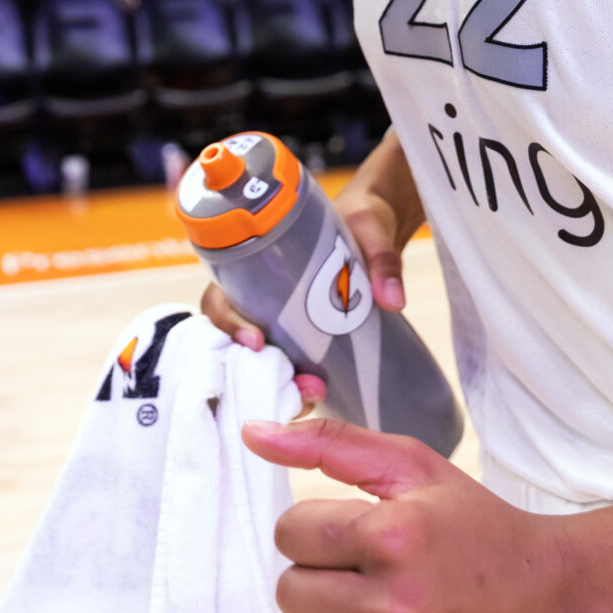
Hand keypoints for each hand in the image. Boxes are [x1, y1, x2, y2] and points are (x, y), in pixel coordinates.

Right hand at [200, 170, 411, 407]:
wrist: (377, 228)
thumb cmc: (361, 218)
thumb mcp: (371, 228)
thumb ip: (382, 260)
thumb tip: (392, 300)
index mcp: (256, 263)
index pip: (220, 297)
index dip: (228, 322)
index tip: (256, 340)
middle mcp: (258, 297)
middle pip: (234, 341)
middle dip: (258, 369)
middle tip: (301, 384)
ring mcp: (278, 321)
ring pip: (258, 361)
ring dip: (280, 383)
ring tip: (316, 393)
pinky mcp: (302, 337)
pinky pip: (284, 366)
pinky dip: (294, 384)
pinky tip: (317, 394)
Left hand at [245, 418, 612, 612]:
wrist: (546, 601)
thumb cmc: (477, 530)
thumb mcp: (414, 469)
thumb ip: (331, 445)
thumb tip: (256, 433)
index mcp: (396, 535)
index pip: (291, 532)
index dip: (315, 527)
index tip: (353, 530)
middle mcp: (395, 604)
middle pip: (291, 591)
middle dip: (318, 575)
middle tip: (363, 568)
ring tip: (369, 604)